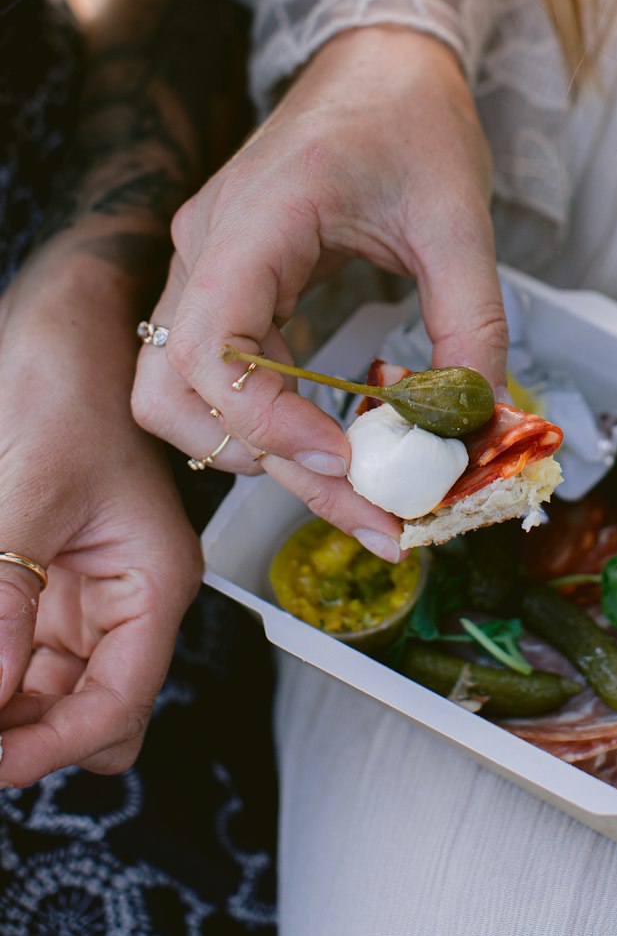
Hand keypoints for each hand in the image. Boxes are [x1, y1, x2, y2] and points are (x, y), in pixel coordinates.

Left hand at [0, 235, 201, 785]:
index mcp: (152, 578)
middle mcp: (124, 597)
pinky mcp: (42, 579)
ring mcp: (82, 591)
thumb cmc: (72, 375)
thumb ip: (6, 594)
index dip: (49, 748)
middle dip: (27, 739)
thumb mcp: (29, 484)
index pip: (116, 704)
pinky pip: (19, 654)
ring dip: (6, 705)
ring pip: (47, 696)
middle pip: (88, 717)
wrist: (65, 317)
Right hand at [131, 27, 507, 559]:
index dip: (264, 422)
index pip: (206, 347)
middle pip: (177, 393)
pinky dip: (280, 423)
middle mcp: (210, 248)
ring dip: (268, 456)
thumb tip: (477, 423)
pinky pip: (229, 374)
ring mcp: (212, 266)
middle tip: (370, 507)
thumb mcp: (459, 219)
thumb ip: (472, 323)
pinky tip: (351, 446)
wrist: (383, 60)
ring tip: (367, 494)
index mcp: (254, 218)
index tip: (346, 458)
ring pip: (190, 397)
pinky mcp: (233, 283)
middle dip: (267, 465)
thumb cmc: (411, 115)